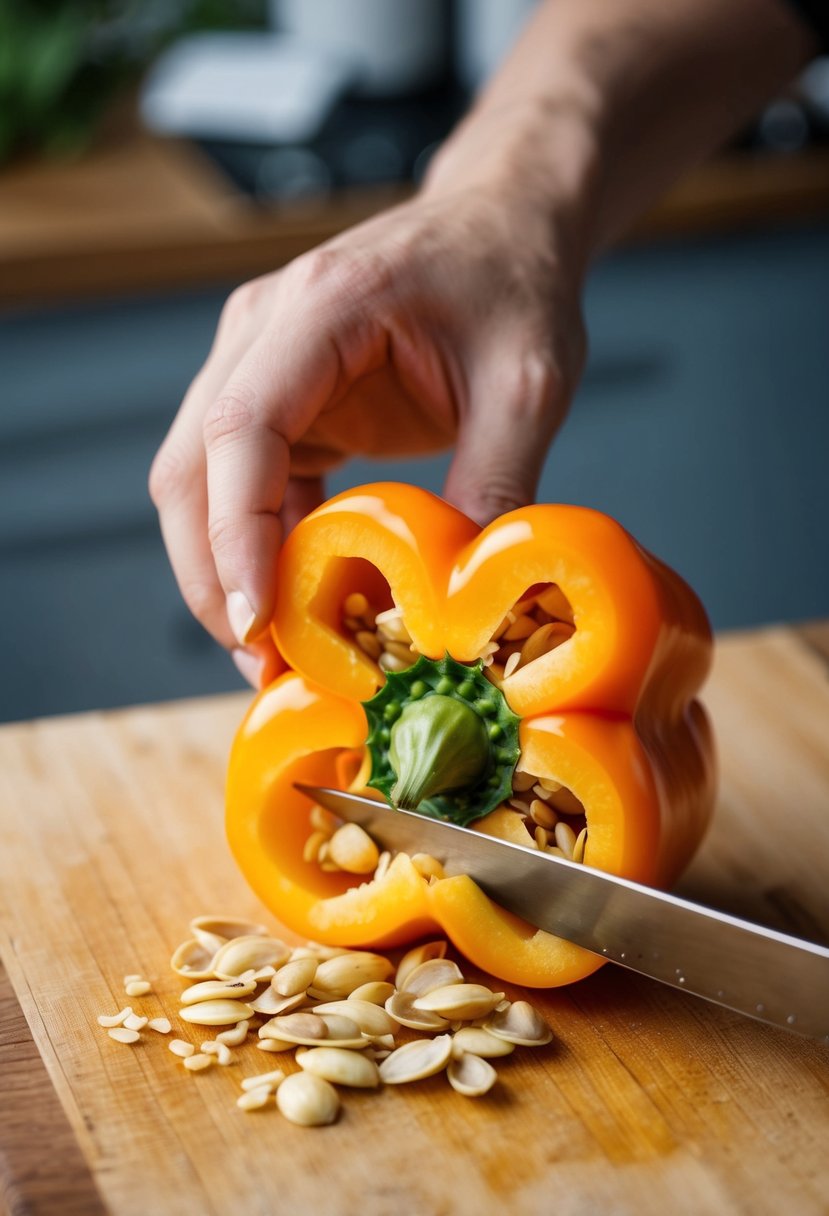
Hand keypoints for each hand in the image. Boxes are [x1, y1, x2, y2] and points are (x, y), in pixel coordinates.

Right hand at [149, 184, 586, 686]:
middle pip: (190, 469)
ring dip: (227, 573)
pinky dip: (262, 550)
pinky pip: (245, 488)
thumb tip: (464, 601)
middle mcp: (264, 332)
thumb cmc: (513, 281)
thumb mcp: (529, 383)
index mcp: (322, 307)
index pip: (240, 429)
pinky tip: (303, 604)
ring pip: (200, 486)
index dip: (234, 534)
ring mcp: (260, 365)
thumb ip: (498, 482)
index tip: (255, 623)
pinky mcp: (280, 400)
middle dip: (214, 577)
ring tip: (280, 655)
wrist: (501, 225)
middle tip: (264, 666)